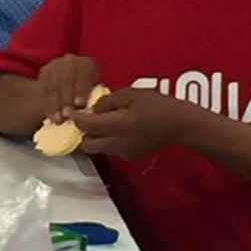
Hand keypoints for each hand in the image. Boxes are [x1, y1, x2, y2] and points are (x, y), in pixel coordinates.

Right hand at [37, 55, 100, 123]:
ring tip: (58, 120)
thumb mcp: (97, 92)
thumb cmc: (90, 93)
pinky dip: (47, 105)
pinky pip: (43, 89)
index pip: (84, 74)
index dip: (82, 89)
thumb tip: (93, 112)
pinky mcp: (44, 72)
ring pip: (53, 86)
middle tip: (67, 115)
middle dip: (66, 99)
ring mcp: (55, 65)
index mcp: (87, 63)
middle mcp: (70, 60)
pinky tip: (51, 116)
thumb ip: (95, 97)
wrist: (74, 86)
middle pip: (66, 80)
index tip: (80, 104)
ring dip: (55, 105)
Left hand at [72, 87, 189, 159]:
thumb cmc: (157, 104)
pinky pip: (111, 149)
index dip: (75, 118)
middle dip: (82, 133)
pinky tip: (117, 128)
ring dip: (95, 137)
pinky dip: (108, 140)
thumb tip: (92, 110)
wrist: (182, 125)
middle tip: (85, 118)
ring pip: (99, 148)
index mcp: (117, 126)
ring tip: (102, 121)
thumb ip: (107, 102)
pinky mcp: (132, 156)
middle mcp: (118, 144)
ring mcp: (125, 153)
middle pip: (87, 145)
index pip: (86, 126)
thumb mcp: (130, 94)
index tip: (68, 110)